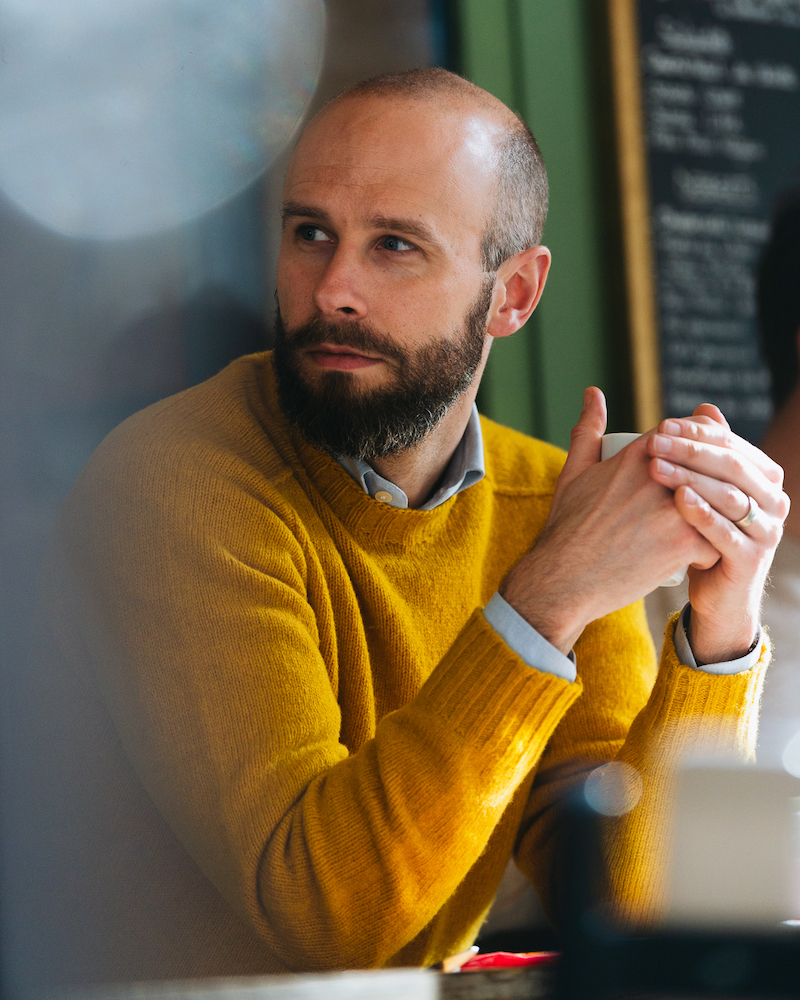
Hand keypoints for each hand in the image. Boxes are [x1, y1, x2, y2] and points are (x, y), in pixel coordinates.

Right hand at [500, 389, 718, 652]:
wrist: (562, 578)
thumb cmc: (566, 527)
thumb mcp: (574, 472)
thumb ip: (588, 429)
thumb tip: (593, 393)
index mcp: (635, 456)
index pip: (686, 432)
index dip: (699, 441)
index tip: (699, 458)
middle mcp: (657, 477)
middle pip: (709, 463)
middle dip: (716, 475)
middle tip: (710, 496)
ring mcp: (673, 510)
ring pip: (720, 501)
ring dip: (720, 511)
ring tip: (708, 526)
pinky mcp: (683, 544)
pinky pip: (718, 538)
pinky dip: (712, 549)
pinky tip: (699, 556)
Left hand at [647, 405, 789, 662]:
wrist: (715, 595)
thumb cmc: (702, 536)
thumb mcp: (704, 490)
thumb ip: (706, 452)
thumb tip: (705, 408)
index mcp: (763, 477)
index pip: (730, 444)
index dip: (695, 433)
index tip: (660, 426)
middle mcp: (772, 500)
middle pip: (731, 466)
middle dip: (690, 451)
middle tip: (654, 443)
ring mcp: (765, 531)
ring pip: (728, 495)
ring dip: (690, 477)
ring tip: (655, 467)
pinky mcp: (751, 559)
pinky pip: (725, 532)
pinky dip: (702, 513)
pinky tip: (677, 500)